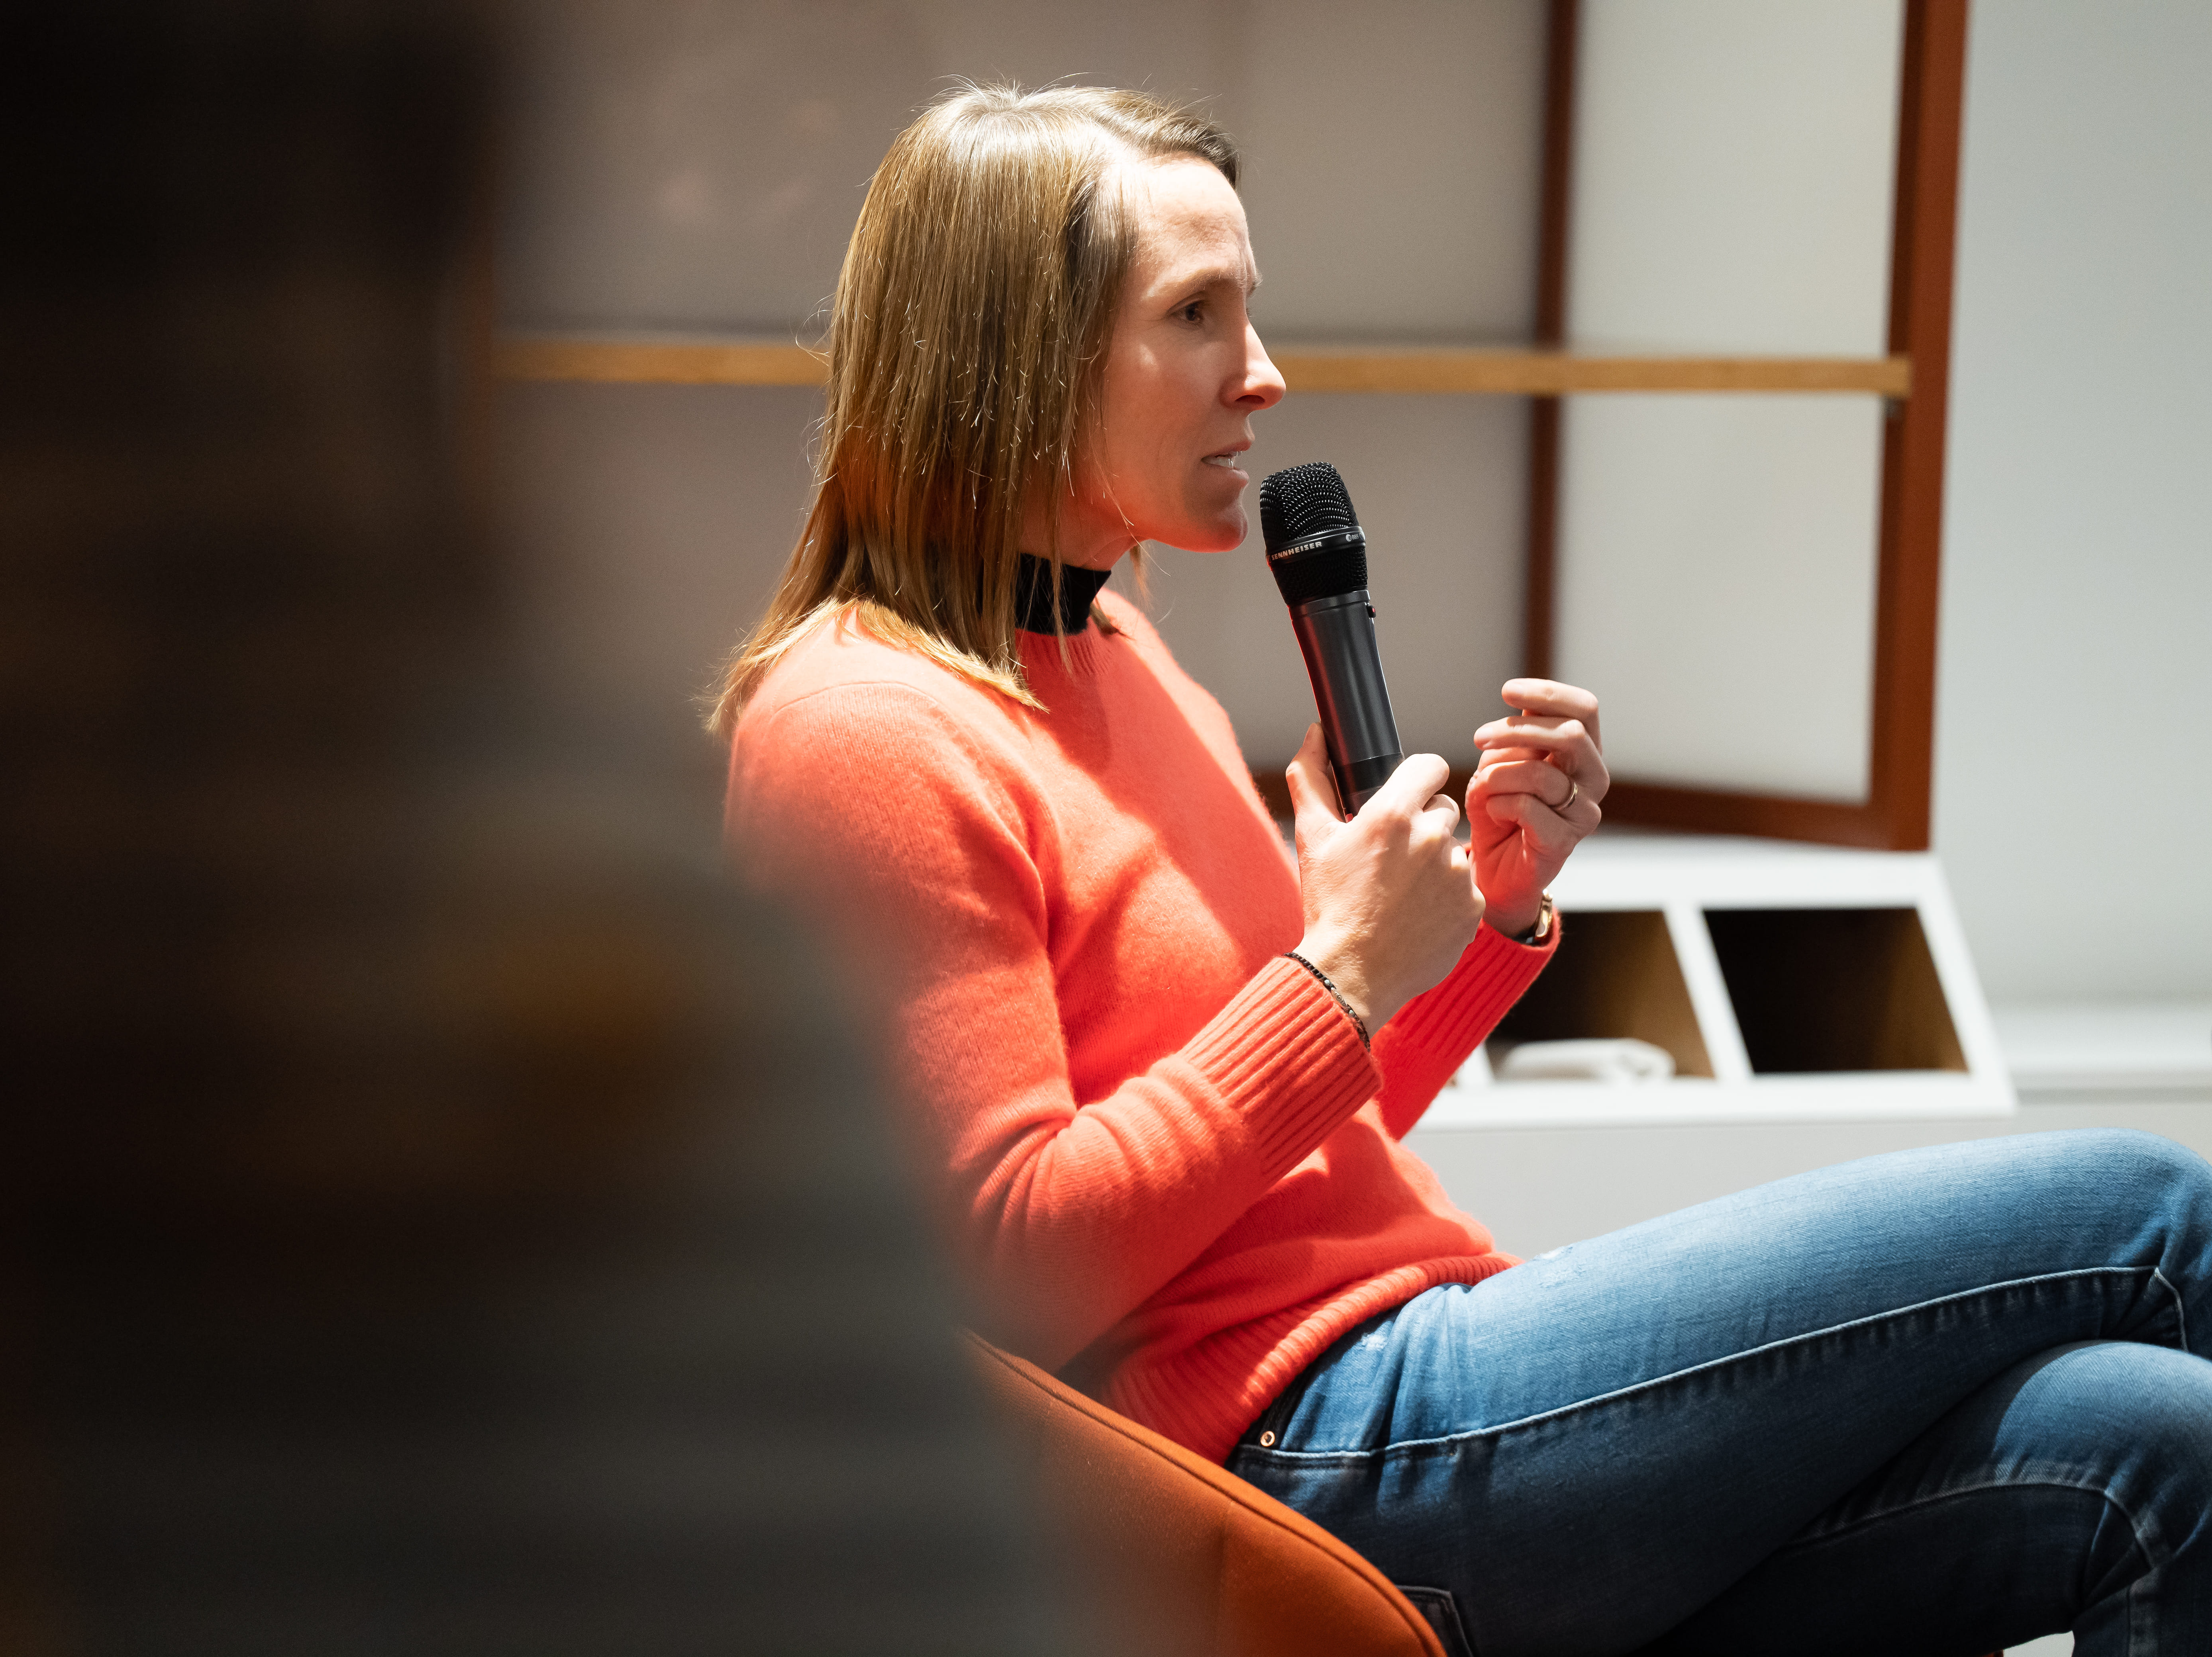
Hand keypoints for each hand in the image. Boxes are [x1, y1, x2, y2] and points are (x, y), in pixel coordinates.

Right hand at [1285, 725, 1483, 1030]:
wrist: (1351, 973)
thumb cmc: (1329, 904)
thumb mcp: (1312, 838)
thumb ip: (1311, 777)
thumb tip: (1316, 732)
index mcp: (1395, 813)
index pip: (1431, 765)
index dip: (1420, 778)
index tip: (1409, 795)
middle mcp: (1433, 837)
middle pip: (1445, 808)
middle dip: (1424, 825)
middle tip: (1394, 857)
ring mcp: (1458, 873)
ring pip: (1455, 850)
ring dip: (1436, 863)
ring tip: (1403, 893)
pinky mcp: (1474, 907)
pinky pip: (1467, 889)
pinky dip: (1448, 899)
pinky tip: (1419, 916)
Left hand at [1468, 679, 1606, 937]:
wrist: (1495, 869)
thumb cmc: (1500, 809)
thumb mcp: (1502, 762)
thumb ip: (1515, 736)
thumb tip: (1517, 702)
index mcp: (1584, 752)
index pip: (1584, 709)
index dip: (1548, 693)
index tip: (1507, 691)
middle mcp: (1593, 779)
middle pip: (1570, 735)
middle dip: (1517, 730)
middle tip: (1479, 737)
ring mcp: (1584, 812)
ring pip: (1543, 773)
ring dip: (1500, 774)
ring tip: (1482, 786)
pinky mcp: (1565, 841)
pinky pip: (1529, 808)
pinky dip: (1499, 804)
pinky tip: (1492, 812)